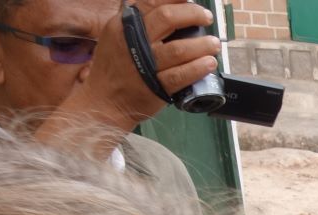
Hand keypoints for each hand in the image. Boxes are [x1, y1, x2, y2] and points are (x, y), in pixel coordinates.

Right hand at [44, 0, 219, 139]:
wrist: (103, 102)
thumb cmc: (112, 68)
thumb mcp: (115, 36)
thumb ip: (136, 22)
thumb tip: (165, 6)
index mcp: (123, 25)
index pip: (151, 2)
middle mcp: (133, 41)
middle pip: (168, 18)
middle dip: (192, 14)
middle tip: (206, 17)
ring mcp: (145, 65)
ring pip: (179, 48)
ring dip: (202, 44)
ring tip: (214, 43)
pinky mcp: (156, 86)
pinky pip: (181, 75)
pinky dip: (198, 68)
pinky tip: (209, 63)